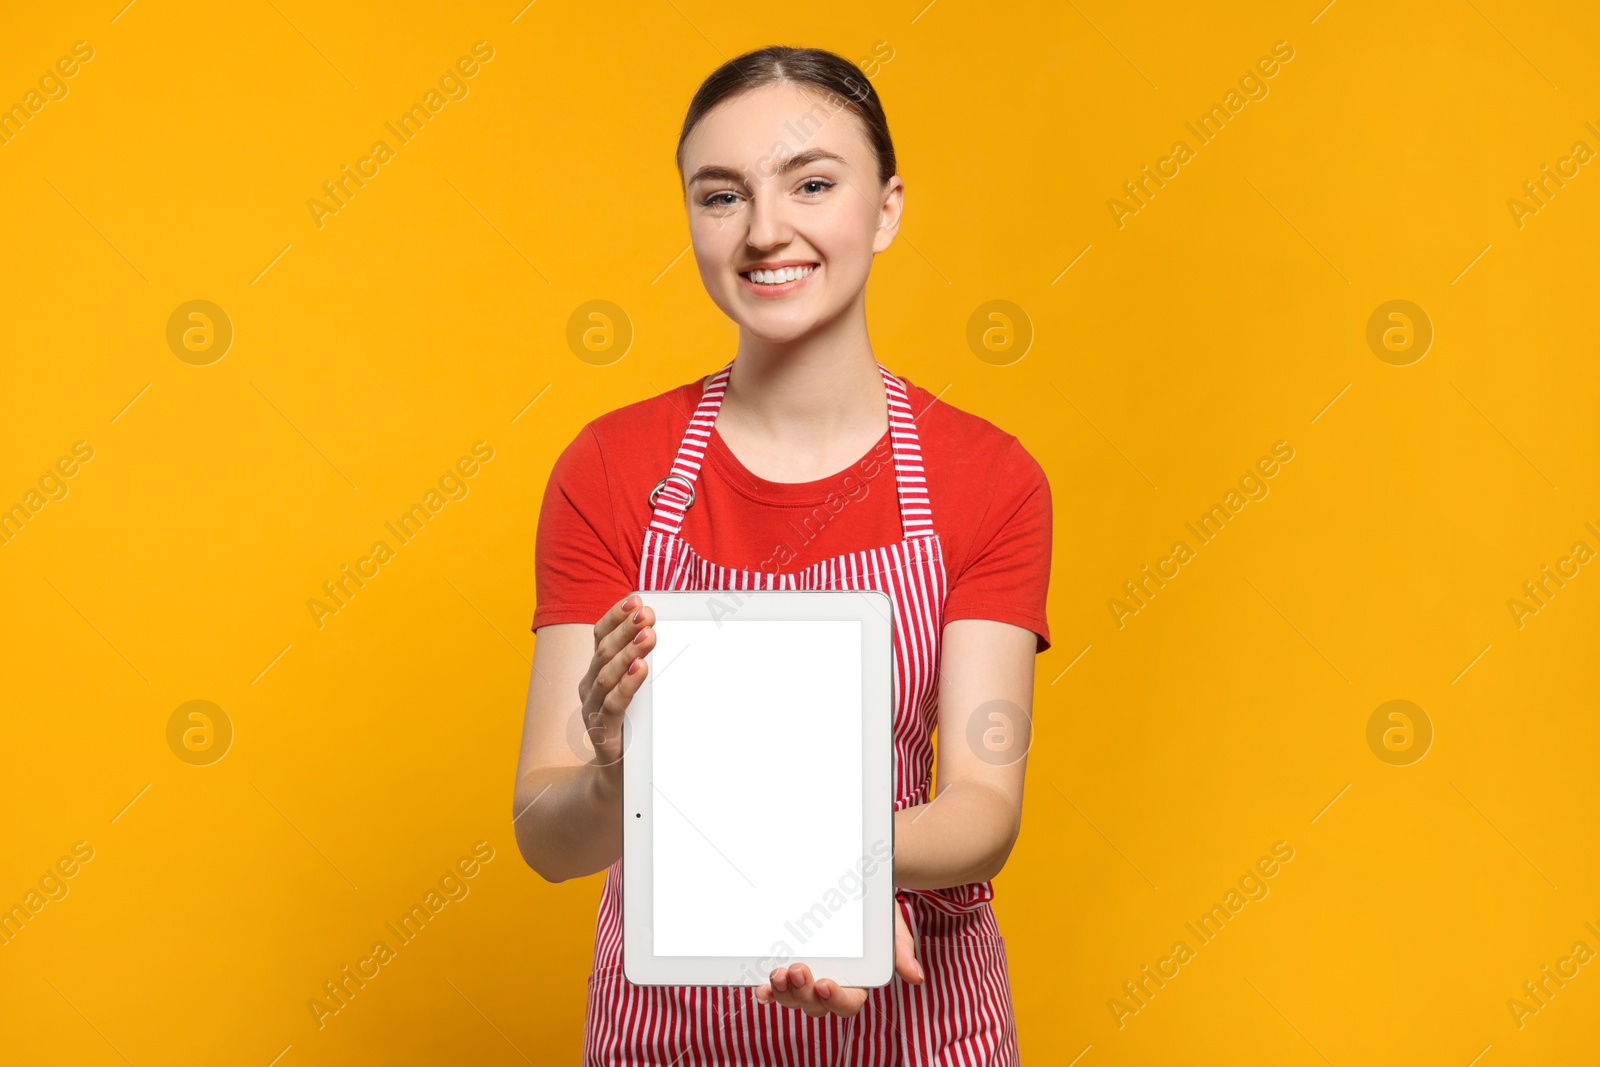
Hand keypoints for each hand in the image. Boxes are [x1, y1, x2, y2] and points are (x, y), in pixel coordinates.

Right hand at [576, 594, 655, 769]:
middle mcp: (589, 687)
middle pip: (603, 651)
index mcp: (595, 671)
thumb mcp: (634, 687)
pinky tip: (640, 670)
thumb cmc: (630, 724)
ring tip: (648, 636)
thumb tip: (659, 627)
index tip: (634, 598)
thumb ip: (640, 660)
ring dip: (627, 653)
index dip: (614, 616)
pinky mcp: (604, 732)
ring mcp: (593, 709)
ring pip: (606, 675)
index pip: (599, 636)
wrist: (618, 775)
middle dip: (626, 629)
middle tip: (646, 612)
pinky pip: (613, 705)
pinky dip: (626, 685)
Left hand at [754, 900, 922, 1017]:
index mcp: (857, 982)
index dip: (836, 999)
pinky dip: (768, 991)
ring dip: (784, 993)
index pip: (848, 1002)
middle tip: (796, 970)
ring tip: (778, 973)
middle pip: (815, 1005)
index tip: (825, 983)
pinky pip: (777, 986)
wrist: (856, 883)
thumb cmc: (875, 910)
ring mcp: (807, 979)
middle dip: (803, 994)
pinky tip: (761, 988)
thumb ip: (900, 949)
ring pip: (794, 999)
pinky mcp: (788, 968)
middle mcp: (830, 984)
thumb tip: (915, 976)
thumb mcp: (891, 924)